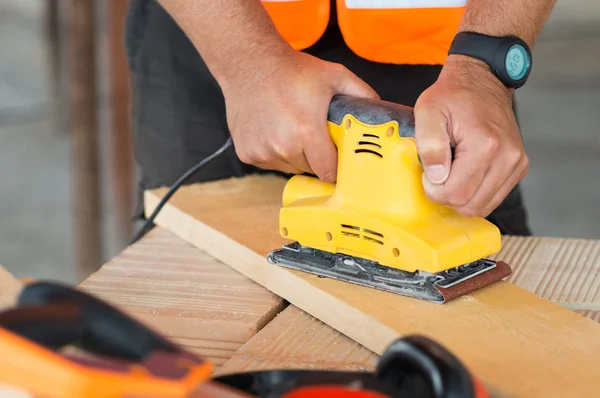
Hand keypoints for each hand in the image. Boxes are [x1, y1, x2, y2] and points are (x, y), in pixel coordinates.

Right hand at [221, 49, 378, 181]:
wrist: (250, 64)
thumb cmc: (292, 70)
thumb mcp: (335, 76)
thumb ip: (363, 95)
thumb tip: (380, 114)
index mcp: (306, 130)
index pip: (328, 171)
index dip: (335, 167)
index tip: (337, 159)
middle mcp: (282, 145)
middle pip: (308, 169)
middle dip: (315, 157)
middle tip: (313, 134)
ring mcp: (262, 151)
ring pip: (288, 167)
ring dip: (294, 156)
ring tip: (291, 129)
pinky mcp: (247, 153)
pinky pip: (269, 163)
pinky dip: (273, 153)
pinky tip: (273, 130)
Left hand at [414, 55, 528, 217]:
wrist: (482, 81)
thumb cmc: (452, 96)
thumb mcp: (428, 112)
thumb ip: (430, 145)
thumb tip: (437, 177)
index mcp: (485, 145)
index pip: (456, 194)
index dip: (434, 190)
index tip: (428, 172)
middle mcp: (508, 158)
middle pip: (470, 206)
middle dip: (447, 196)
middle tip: (438, 173)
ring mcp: (517, 164)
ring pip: (483, 206)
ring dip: (462, 196)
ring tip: (452, 170)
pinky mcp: (519, 168)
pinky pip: (493, 197)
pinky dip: (475, 192)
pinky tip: (466, 172)